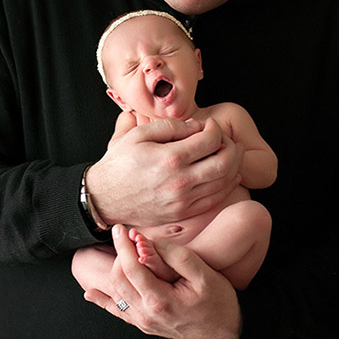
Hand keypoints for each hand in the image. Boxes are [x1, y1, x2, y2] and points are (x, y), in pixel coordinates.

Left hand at [83, 225, 241, 338]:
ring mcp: (144, 322)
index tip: (121, 229)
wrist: (225, 331)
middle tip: (124, 236)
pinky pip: (118, 312)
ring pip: (117, 294)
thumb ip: (179, 257)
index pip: (131, 268)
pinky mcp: (145, 325)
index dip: (123, 245)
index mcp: (159, 300)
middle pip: (119, 279)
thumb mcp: (205, 275)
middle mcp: (146, 314)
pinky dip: (104, 301)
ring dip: (114, 270)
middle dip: (119, 254)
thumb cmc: (218, 302)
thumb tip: (155, 242)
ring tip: (119, 250)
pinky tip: (92, 294)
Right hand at [87, 113, 244, 226]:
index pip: (210, 140)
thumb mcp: (137, 135)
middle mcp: (180, 182)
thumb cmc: (119, 164)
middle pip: (225, 162)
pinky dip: (228, 185)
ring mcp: (183, 200)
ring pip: (224, 182)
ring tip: (233, 153)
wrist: (103, 199)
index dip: (216, 129)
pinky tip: (230, 174)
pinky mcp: (183, 213)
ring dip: (235, 165)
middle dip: (233, 147)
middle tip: (228, 139)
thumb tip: (198, 126)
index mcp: (170, 159)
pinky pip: (215, 199)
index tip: (211, 125)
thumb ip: (170, 126)